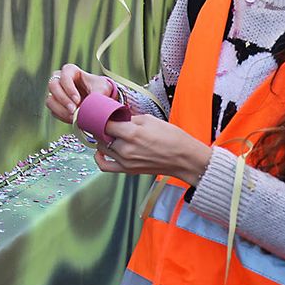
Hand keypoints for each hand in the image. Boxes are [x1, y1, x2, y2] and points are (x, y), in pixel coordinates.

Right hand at [44, 63, 116, 123]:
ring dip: (60, 109)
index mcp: (70, 71)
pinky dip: (62, 116)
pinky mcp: (56, 105)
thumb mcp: (102, 88)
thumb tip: (90, 106)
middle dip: (63, 99)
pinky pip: (53, 111)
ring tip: (73, 117)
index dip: (69, 88)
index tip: (77, 99)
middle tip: (73, 110)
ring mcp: (56, 93)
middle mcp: (60, 80)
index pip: (64, 76)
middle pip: (53, 86)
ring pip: (50, 100)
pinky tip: (72, 119)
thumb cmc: (100, 88)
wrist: (99, 99)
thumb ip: (96, 94)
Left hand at [94, 114, 212, 186]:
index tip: (103, 114)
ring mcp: (125, 161)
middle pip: (101, 135)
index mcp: (131, 133)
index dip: (102, 117)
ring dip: (102, 140)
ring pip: (101, 148)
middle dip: (103, 127)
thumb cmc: (172, 138)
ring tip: (111, 134)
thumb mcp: (150, 119)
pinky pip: (104, 166)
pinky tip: (102, 151)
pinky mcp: (127, 170)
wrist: (184, 159)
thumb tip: (118, 117)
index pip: (104, 123)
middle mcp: (125, 149)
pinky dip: (99, 158)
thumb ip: (130, 118)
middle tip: (109, 123)